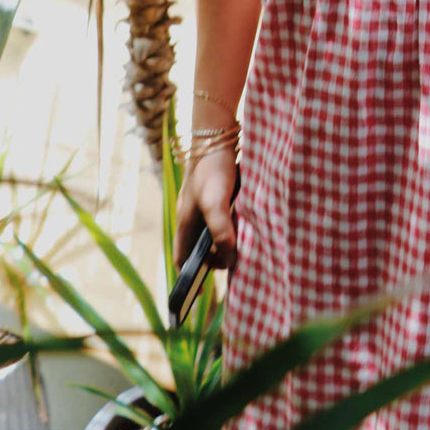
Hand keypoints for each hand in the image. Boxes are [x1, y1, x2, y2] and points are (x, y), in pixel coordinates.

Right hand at [174, 145, 238, 271]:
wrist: (218, 136)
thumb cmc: (212, 170)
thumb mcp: (215, 202)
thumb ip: (221, 231)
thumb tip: (230, 260)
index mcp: (185, 222)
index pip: (182, 257)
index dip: (189, 276)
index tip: (201, 293)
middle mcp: (192, 217)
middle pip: (199, 248)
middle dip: (213, 261)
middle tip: (234, 267)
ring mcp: (204, 206)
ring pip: (212, 234)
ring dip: (225, 244)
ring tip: (244, 251)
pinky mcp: (218, 196)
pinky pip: (222, 220)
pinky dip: (232, 229)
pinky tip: (247, 229)